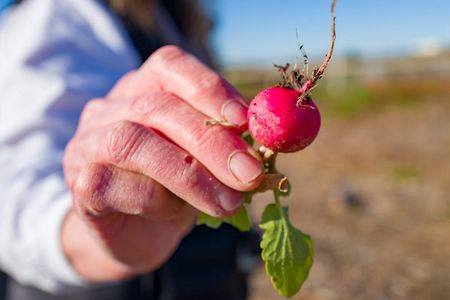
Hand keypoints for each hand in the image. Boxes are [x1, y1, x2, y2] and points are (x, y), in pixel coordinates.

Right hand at [62, 46, 263, 280]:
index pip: (170, 66)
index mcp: (144, 88)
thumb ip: (227, 147)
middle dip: (211, 141)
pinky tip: (176, 214)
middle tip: (248, 172)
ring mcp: (89, 144)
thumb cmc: (175, 189)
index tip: (245, 120)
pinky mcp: (80, 184)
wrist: (131, 233)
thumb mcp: (204, 161)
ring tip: (228, 202)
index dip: (210, 88)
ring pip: (132, 142)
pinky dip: (157, 201)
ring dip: (189, 174)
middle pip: (158, 107)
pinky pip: (115, 185)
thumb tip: (266, 145)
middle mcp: (111, 108)